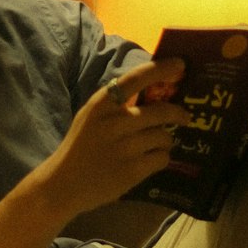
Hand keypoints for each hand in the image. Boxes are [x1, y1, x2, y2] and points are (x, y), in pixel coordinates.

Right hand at [38, 60, 189, 220]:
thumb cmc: (80, 146)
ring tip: (155, 145)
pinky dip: (161, 158)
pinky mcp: (133, 171)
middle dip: (178, 113)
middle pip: (162, 111)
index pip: (136, 78)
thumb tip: (154, 93)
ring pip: (164, 136)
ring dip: (165, 140)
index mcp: (102, 104)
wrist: (63, 183)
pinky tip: (149, 161)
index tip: (180, 64)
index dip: (161, 69)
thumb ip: (116, 104)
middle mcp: (115, 122)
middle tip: (184, 117)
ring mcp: (125, 147)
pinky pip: (162, 158)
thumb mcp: (91, 117)